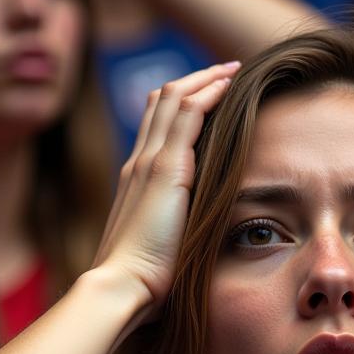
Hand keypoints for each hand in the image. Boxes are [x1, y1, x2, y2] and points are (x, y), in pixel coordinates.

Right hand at [89, 62, 239, 312]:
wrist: (121, 285)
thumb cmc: (140, 282)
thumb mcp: (158, 249)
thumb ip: (169, 235)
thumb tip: (189, 245)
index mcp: (136, 181)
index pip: (154, 127)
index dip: (179, 105)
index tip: (207, 97)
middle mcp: (138, 163)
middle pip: (160, 102)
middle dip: (193, 81)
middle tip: (224, 71)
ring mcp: (149, 162)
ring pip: (173, 98)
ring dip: (205, 79)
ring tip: (232, 68)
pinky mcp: (165, 168)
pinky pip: (188, 113)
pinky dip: (208, 93)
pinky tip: (229, 84)